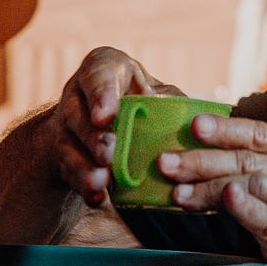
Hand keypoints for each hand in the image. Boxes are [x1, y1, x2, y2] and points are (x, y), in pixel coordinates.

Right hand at [51, 47, 180, 206]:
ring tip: (101, 180)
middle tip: (109, 153)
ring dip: (84, 165)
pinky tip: (96, 196)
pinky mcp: (62, 156)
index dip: (101, 94)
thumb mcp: (156, 92)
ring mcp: (65, 127)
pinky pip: (68, 171)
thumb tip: (204, 121)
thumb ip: (172, 102)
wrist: (100, 121)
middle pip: (78, 114)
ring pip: (68, 145)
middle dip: (94, 136)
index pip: (98, 74)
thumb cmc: (139, 100)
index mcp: (104, 69)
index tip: (106, 116)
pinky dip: (82, 185)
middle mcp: (77, 95)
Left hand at [157, 115, 266, 265]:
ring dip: (211, 189)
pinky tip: (227, 200)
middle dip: (203, 161)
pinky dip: (245, 208)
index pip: (260, 133)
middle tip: (168, 163)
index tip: (194, 125)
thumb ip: (256, 157)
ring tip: (179, 193)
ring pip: (254, 187)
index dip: (226, 128)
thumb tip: (199, 142)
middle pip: (249, 161)